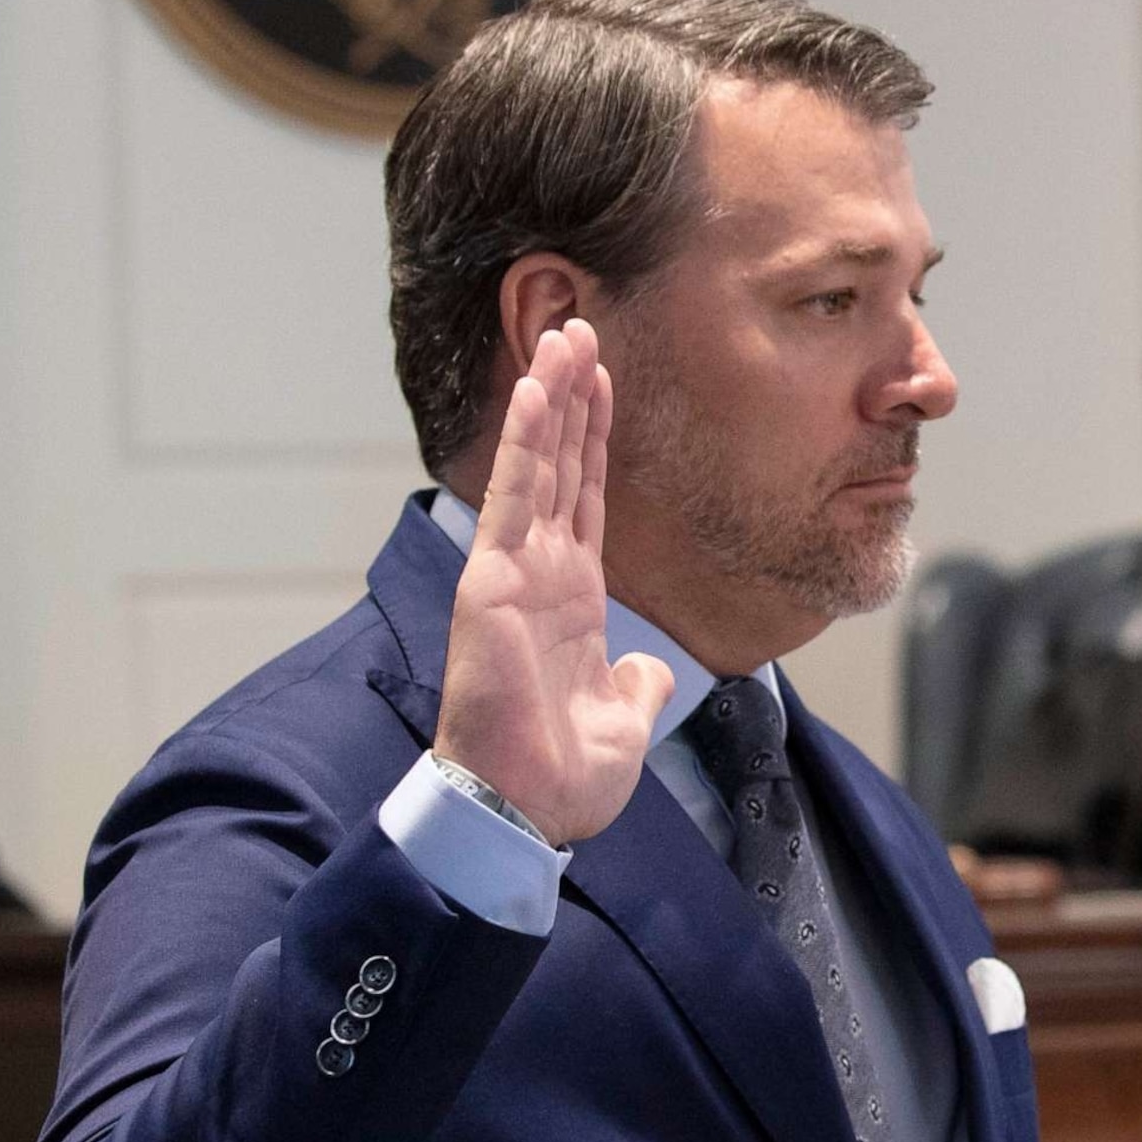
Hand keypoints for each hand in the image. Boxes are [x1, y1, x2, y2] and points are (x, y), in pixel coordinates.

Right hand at [434, 320, 673, 846]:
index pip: (585, 500)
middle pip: (558, 465)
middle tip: (582, 327)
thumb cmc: (561, 781)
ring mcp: (512, 574)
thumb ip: (637, 688)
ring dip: (552, 398)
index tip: (604, 381)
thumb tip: (650, 675)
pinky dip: (525, 445)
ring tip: (567, 333)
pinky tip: (538, 392)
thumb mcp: (623, 723)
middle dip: (573, 397)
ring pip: (536, 466)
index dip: (594, 440)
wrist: (523, 814)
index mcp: (571, 601)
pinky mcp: (491, 585)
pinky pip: (513, 501)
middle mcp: (538, 576)